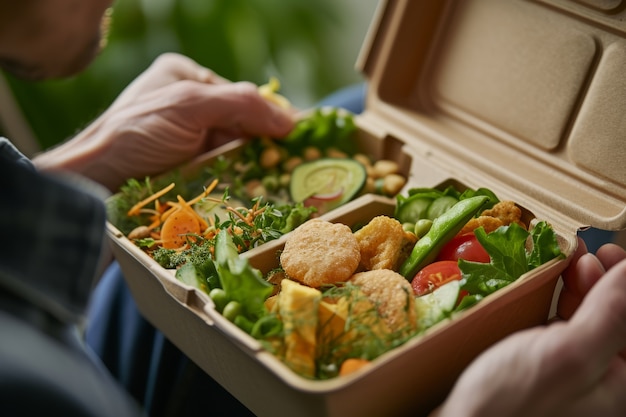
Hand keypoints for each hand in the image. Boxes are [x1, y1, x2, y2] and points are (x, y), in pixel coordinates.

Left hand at [34, 53, 294, 190]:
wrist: (95, 180)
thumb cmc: (136, 133)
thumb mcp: (190, 106)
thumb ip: (241, 105)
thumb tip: (290, 120)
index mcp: (186, 76)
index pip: (240, 95)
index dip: (269, 115)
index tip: (299, 135)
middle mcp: (187, 105)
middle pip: (240, 123)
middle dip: (264, 144)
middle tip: (295, 163)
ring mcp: (185, 138)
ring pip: (234, 150)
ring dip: (255, 166)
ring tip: (283, 181)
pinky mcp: (185, 167)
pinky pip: (222, 170)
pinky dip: (240, 180)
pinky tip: (258, 190)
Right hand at [432, 238, 625, 416]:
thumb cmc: (511, 403)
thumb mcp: (566, 355)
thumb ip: (609, 314)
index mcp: (617, 385)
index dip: (623, 285)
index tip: (607, 253)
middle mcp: (596, 382)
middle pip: (611, 321)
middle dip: (601, 283)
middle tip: (581, 254)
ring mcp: (567, 377)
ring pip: (584, 323)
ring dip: (578, 290)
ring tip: (562, 266)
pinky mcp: (539, 372)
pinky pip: (556, 331)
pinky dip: (553, 306)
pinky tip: (541, 293)